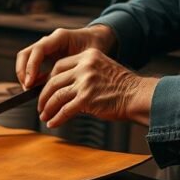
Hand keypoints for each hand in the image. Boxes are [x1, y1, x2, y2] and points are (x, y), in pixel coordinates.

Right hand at [15, 26, 116, 89]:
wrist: (97, 40)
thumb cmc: (94, 46)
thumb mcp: (88, 56)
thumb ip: (75, 67)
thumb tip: (63, 85)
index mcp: (59, 37)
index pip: (38, 49)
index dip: (31, 66)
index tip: (30, 82)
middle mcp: (49, 41)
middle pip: (25, 54)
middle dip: (22, 71)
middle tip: (27, 87)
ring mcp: (45, 48)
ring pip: (25, 60)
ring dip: (24, 75)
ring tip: (31, 90)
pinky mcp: (45, 56)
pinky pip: (32, 66)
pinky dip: (32, 77)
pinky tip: (38, 88)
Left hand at [37, 48, 157, 127]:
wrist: (138, 96)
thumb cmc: (122, 87)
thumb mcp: (102, 69)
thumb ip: (82, 74)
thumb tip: (62, 87)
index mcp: (88, 56)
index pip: (59, 65)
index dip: (49, 79)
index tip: (45, 89)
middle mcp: (85, 67)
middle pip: (53, 80)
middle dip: (44, 95)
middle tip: (41, 106)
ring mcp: (85, 82)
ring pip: (56, 95)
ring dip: (47, 108)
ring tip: (44, 116)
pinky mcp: (87, 99)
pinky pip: (65, 110)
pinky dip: (56, 118)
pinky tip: (53, 123)